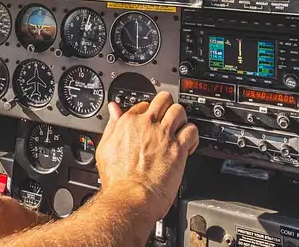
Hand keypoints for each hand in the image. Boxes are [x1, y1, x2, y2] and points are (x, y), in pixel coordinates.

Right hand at [96, 91, 197, 221]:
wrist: (130, 198)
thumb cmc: (117, 180)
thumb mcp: (105, 148)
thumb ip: (112, 125)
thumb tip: (114, 109)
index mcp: (129, 122)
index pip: (143, 104)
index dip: (148, 112)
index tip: (151, 120)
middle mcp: (147, 124)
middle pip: (163, 100)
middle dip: (167, 106)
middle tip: (167, 116)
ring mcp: (164, 135)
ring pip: (179, 110)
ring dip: (181, 117)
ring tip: (179, 127)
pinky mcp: (178, 149)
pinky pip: (192, 131)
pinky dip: (193, 135)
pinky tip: (189, 143)